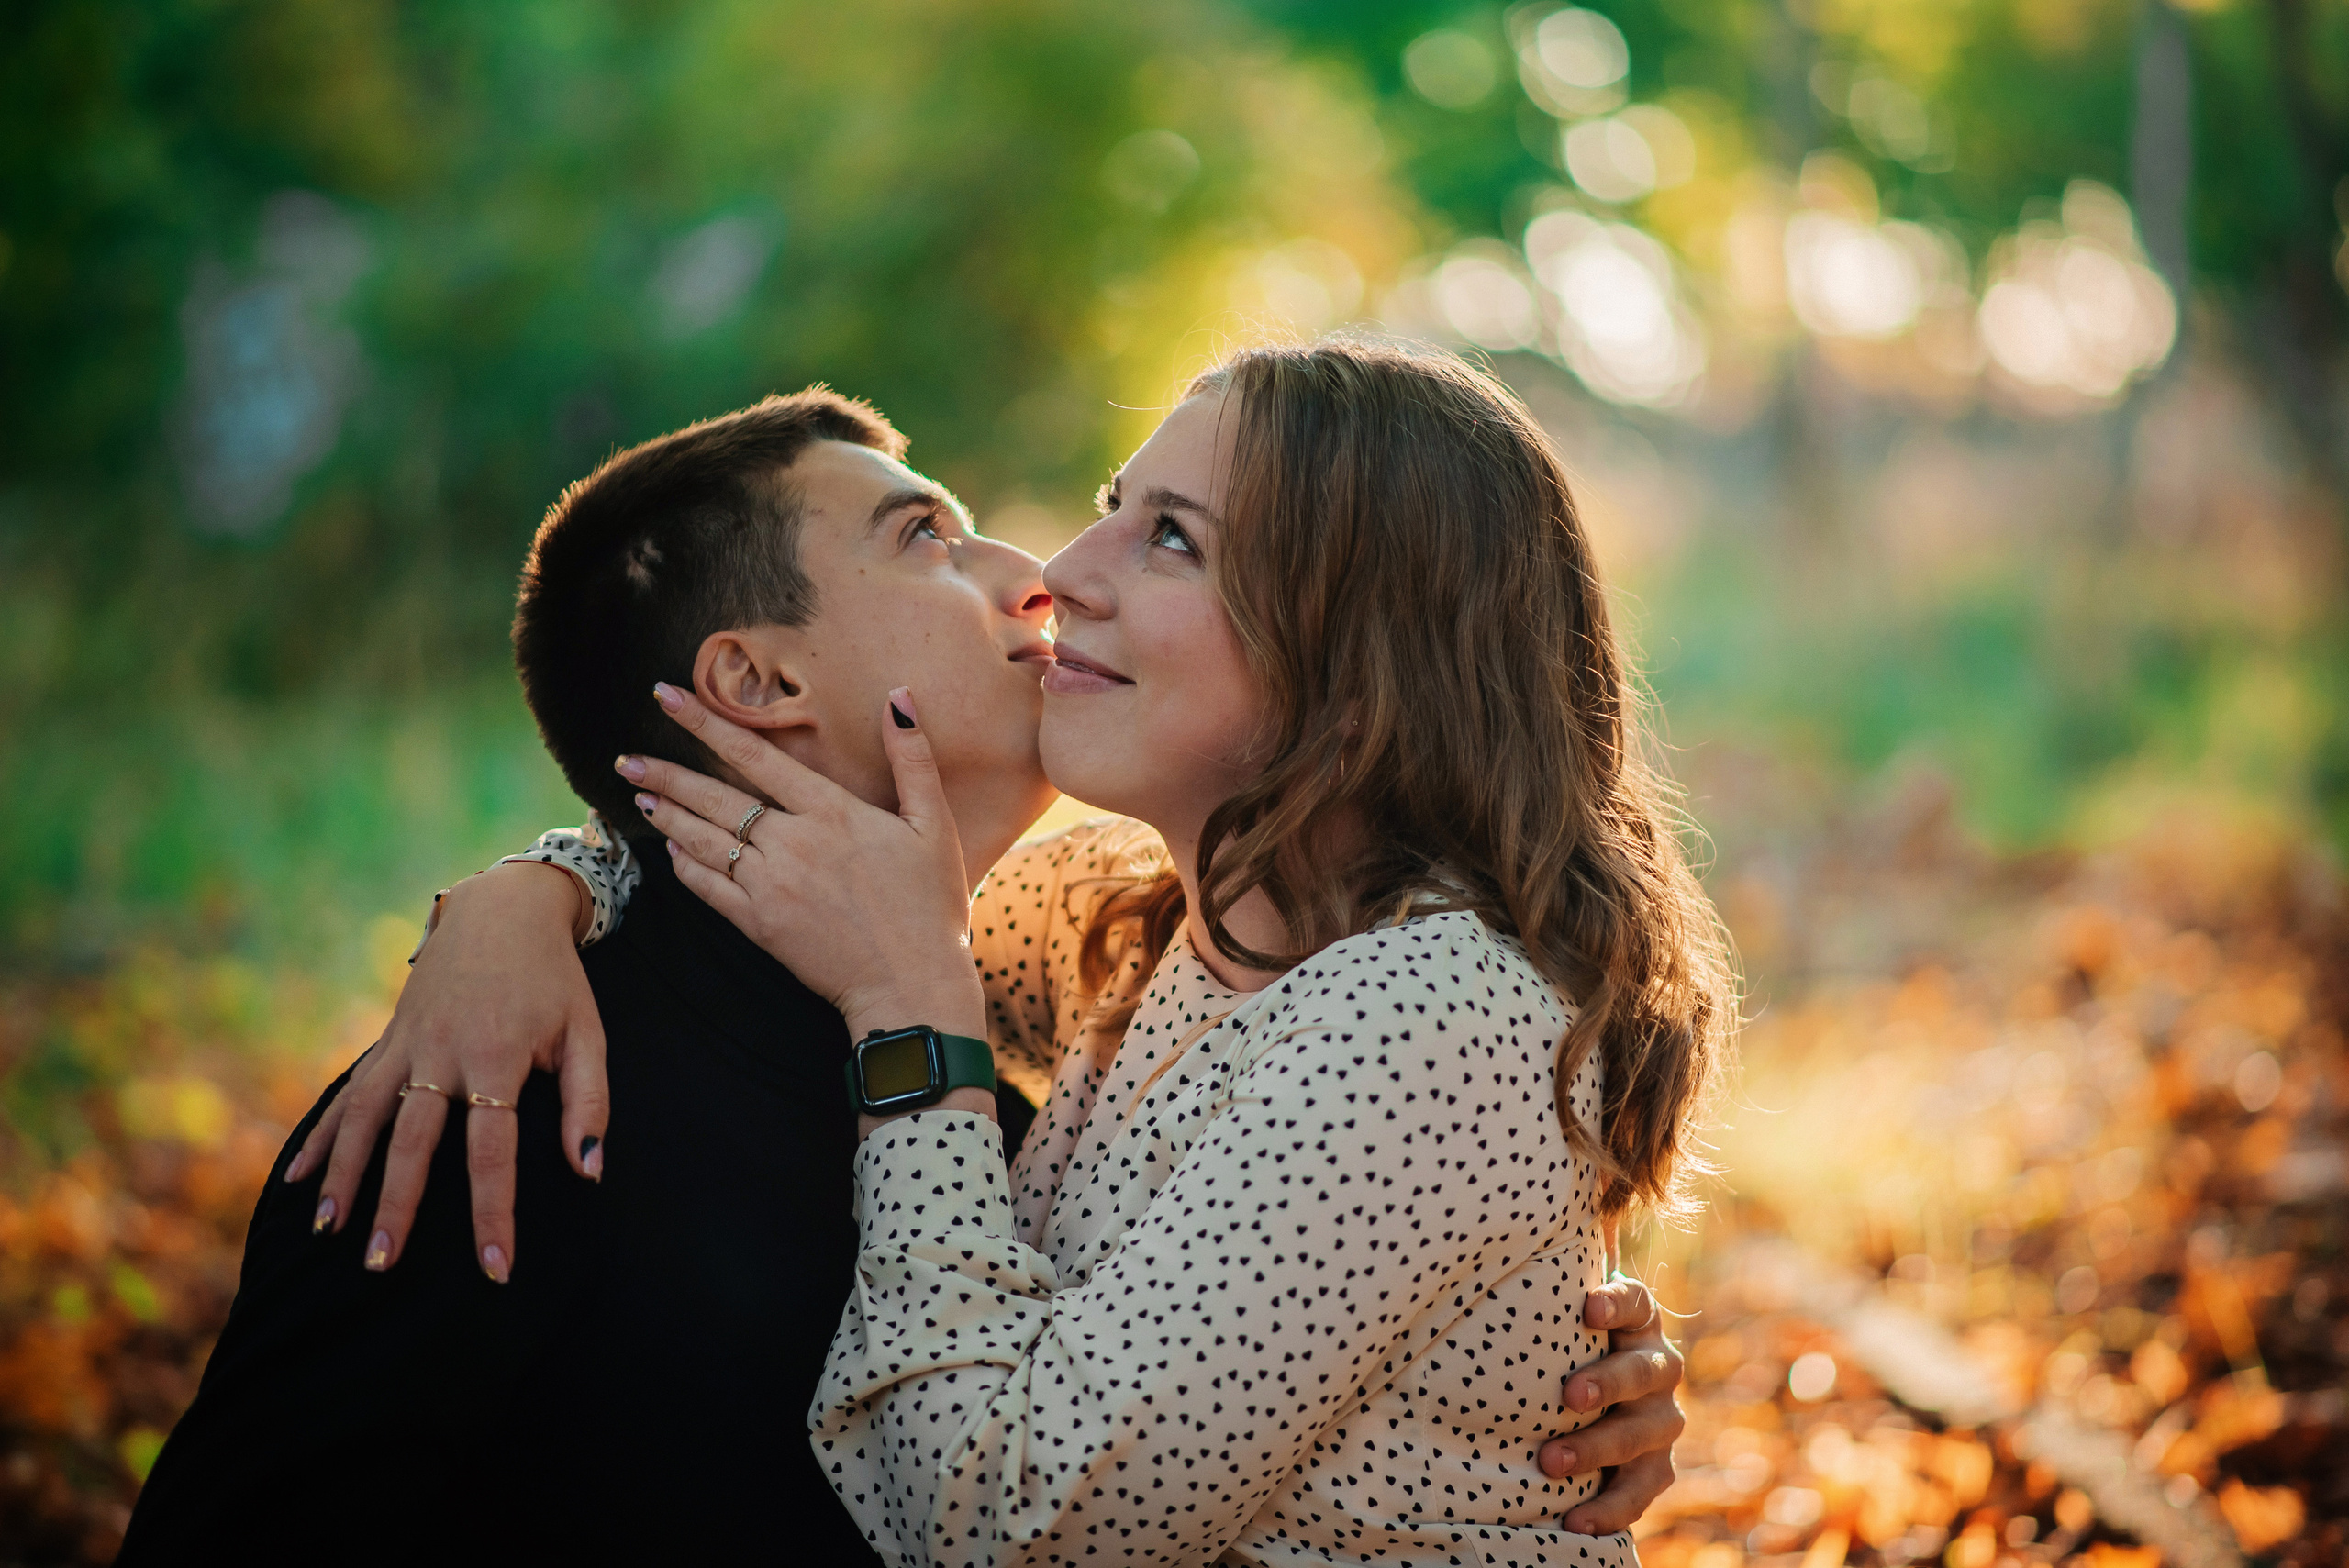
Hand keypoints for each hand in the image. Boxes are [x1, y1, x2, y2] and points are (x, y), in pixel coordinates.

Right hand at [283, 861, 609, 1281]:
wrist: (503, 907)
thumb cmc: (554, 980)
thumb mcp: (586, 1033)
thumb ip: (588, 1102)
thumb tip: (588, 1171)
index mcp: (497, 1057)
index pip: (492, 1151)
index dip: (493, 1212)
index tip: (495, 1268)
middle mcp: (442, 1053)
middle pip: (411, 1141)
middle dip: (395, 1205)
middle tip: (380, 1266)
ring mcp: (406, 1045)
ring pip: (364, 1118)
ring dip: (344, 1176)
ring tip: (327, 1233)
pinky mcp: (387, 1040)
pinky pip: (348, 1093)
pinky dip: (322, 1136)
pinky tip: (298, 1180)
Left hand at [625, 682, 984, 1043]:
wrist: (912, 984)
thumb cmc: (931, 905)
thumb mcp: (935, 824)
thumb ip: (913, 758)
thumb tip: (899, 695)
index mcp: (831, 812)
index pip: (754, 755)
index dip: (706, 722)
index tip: (667, 697)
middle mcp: (792, 843)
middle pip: (714, 798)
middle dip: (665, 774)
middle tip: (625, 758)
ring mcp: (771, 886)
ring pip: (704, 841)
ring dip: (667, 815)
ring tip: (638, 794)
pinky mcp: (760, 925)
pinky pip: (710, 888)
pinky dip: (687, 865)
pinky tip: (671, 849)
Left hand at [1541, 1274, 1686, 1534]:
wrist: (1593, 1408)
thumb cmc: (1556, 1354)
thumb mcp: (1553, 1327)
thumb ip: (1536, 1305)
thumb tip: (1469, 1278)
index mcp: (1636, 1324)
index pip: (1637, 1303)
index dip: (1617, 1303)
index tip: (1588, 1309)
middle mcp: (1658, 1367)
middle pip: (1644, 1371)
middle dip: (1608, 1383)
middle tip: (1569, 1396)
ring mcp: (1662, 1419)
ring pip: (1644, 1433)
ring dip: (1597, 1448)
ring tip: (1550, 1462)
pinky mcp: (1658, 1466)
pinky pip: (1641, 1490)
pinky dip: (1609, 1508)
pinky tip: (1574, 1521)